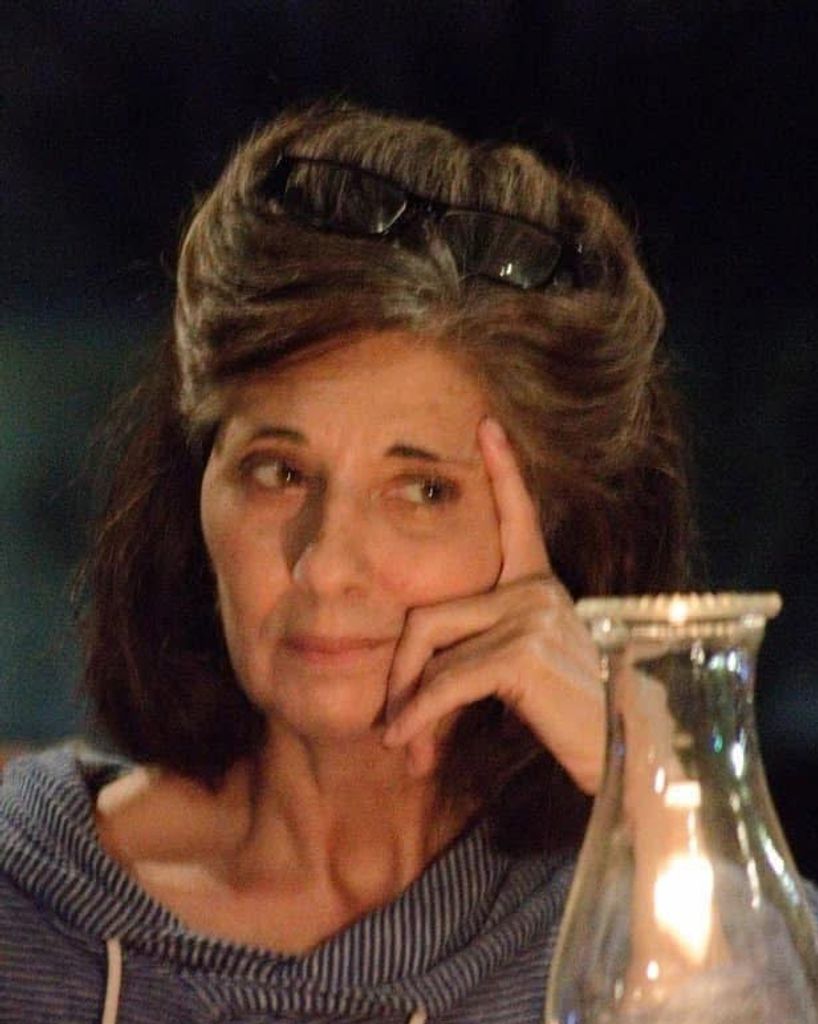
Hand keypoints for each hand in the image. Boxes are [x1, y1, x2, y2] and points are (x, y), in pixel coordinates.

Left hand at [382, 417, 604, 792]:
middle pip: (430, 615)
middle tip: (391, 724)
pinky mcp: (521, 651)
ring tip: (402, 745)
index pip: (520, 519)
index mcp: (542, 588)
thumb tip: (414, 684)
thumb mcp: (528, 675)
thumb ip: (482, 655)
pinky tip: (407, 746)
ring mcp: (530, 615)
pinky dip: (418, 717)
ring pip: (431, 649)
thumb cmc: (580, 721)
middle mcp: (536, 590)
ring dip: (407, 704)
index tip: (487, 427)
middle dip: (401, 673)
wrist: (633, 761)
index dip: (504, 472)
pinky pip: (445, 681)